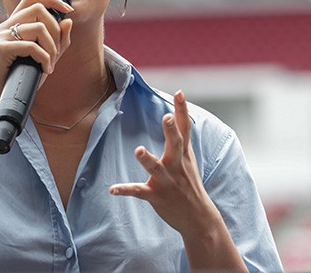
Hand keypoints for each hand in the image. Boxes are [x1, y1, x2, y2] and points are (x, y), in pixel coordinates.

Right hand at [0, 0, 72, 109]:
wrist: (4, 99)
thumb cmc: (23, 77)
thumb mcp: (45, 56)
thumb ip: (58, 40)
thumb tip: (68, 21)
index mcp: (12, 24)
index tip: (68, 10)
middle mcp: (3, 26)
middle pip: (38, 9)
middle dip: (55, 30)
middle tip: (56, 51)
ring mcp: (0, 36)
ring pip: (38, 28)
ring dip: (52, 47)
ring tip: (51, 63)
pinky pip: (32, 46)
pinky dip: (45, 58)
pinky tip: (46, 69)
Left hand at [109, 90, 212, 236]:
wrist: (198, 217)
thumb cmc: (190, 182)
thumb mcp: (189, 158)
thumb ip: (182, 136)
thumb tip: (177, 112)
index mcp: (184, 155)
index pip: (184, 128)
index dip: (182, 110)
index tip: (179, 93)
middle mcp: (177, 165)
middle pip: (176, 145)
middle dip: (171, 131)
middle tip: (166, 117)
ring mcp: (167, 181)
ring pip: (156, 168)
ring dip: (148, 160)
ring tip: (138, 150)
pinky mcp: (156, 196)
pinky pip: (139, 191)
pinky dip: (125, 190)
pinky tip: (112, 189)